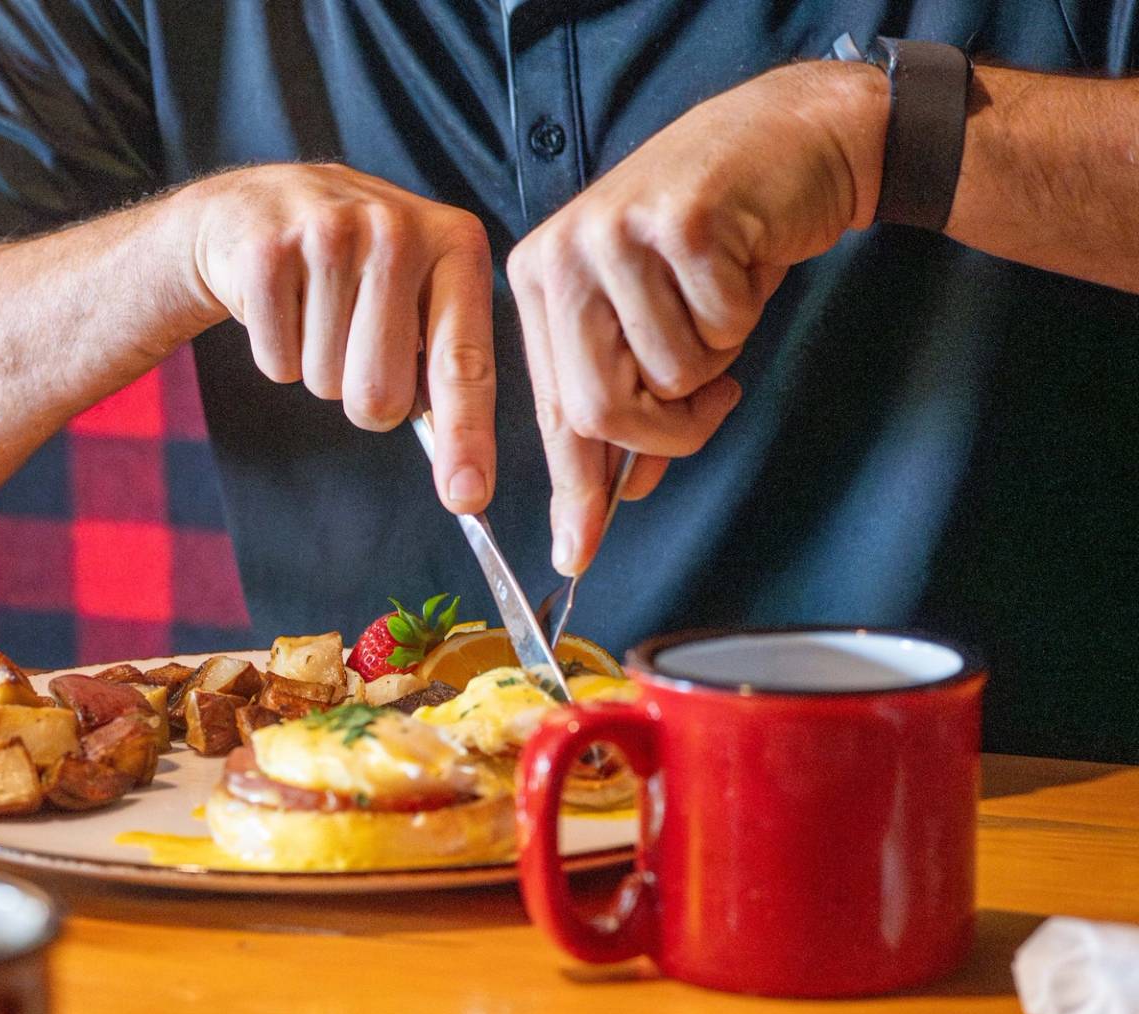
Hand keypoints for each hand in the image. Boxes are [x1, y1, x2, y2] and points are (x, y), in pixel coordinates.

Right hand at [175, 163, 497, 513]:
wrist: (261, 208)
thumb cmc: (357, 268)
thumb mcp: (420, 294)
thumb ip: (447, 368)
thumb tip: (463, 478)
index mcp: (457, 245)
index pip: (464, 364)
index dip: (467, 438)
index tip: (467, 497)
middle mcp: (398, 231)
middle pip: (381, 394)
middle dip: (364, 396)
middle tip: (355, 344)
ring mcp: (329, 235)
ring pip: (326, 381)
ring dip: (318, 366)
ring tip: (318, 310)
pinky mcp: (266, 253)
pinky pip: (277, 364)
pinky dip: (277, 353)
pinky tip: (284, 303)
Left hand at [506, 61, 886, 572]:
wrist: (794, 140)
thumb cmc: (722, 239)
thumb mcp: (659, 325)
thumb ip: (633, 407)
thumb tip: (617, 497)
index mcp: (539, 281)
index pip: (552, 410)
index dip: (571, 488)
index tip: (577, 552)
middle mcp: (560, 255)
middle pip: (599, 410)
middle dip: (666, 431)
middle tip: (711, 402)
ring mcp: (614, 233)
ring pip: (667, 377)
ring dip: (716, 362)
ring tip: (721, 303)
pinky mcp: (679, 221)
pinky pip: (719, 330)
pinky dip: (744, 318)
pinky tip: (744, 265)